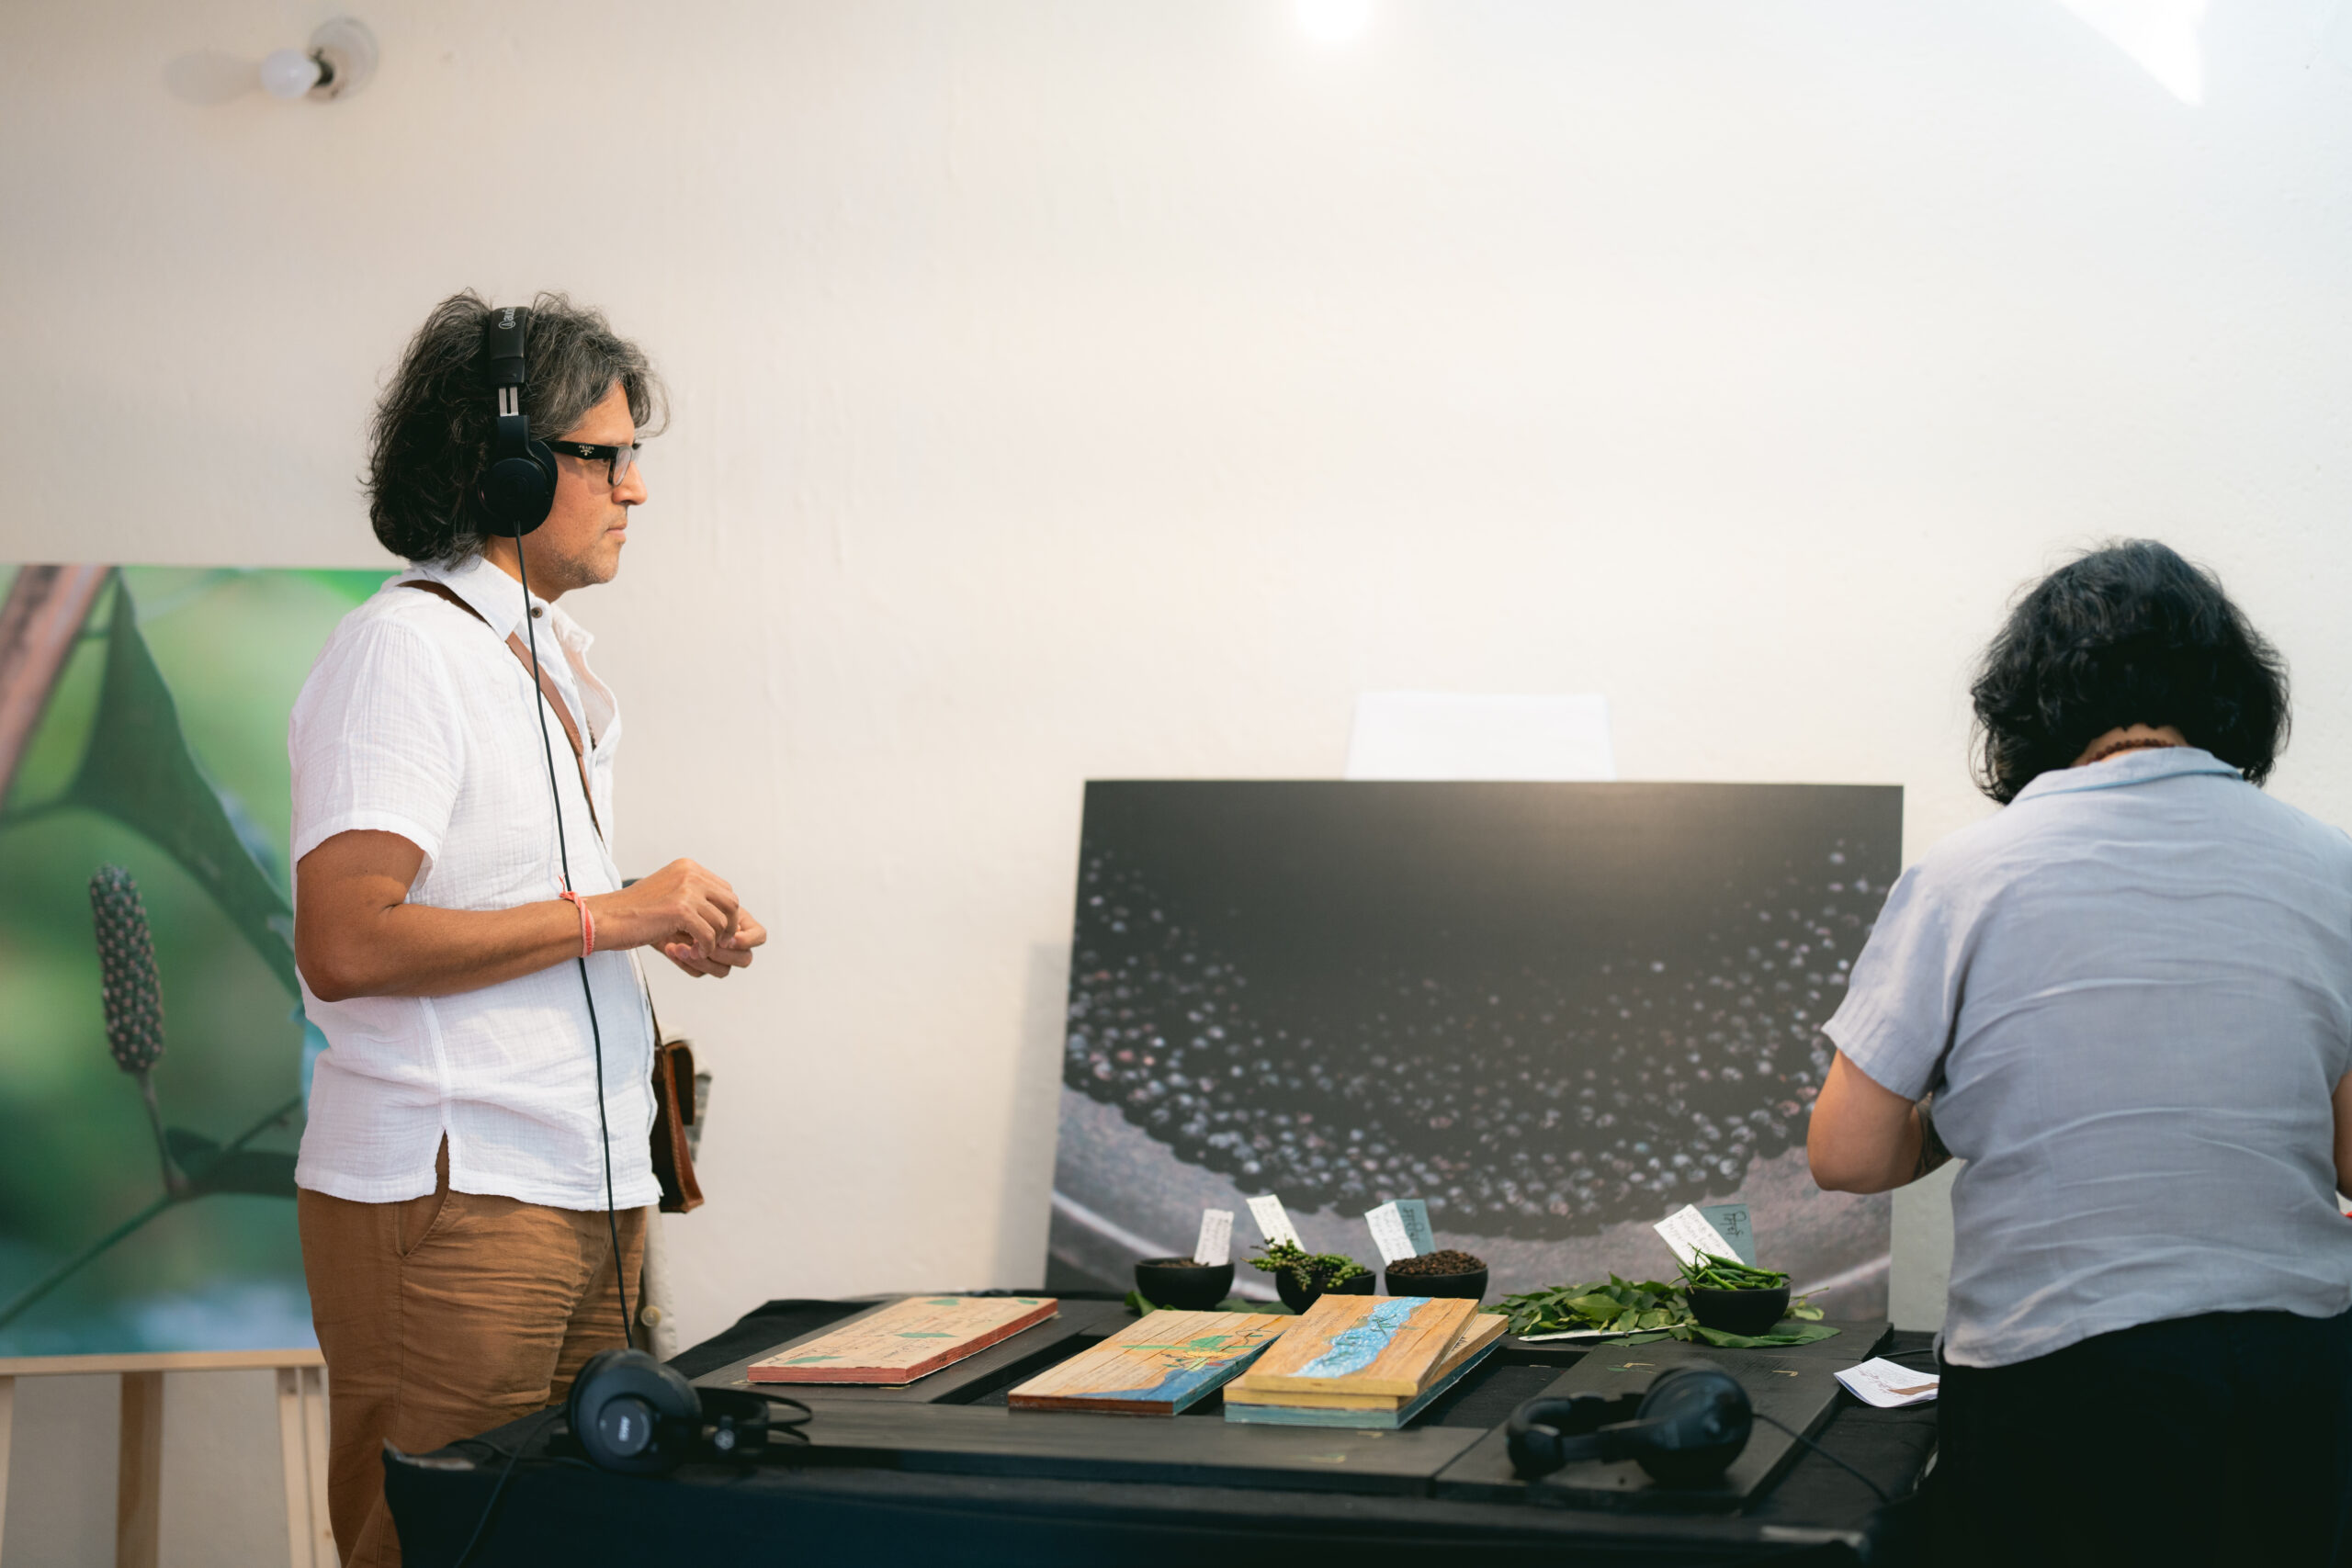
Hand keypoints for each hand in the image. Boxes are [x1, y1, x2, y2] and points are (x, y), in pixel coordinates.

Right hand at [587, 860, 741, 963]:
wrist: (605, 918)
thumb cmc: (633, 911)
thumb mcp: (667, 892)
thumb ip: (692, 894)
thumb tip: (724, 909)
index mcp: (688, 867)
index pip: (725, 890)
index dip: (725, 914)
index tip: (716, 931)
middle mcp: (690, 874)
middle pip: (730, 902)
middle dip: (728, 926)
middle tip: (716, 943)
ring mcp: (687, 890)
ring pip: (721, 922)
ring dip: (713, 941)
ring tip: (698, 950)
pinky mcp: (681, 910)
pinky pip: (709, 935)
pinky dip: (704, 949)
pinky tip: (692, 953)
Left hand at [663, 907, 765, 978]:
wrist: (654, 911)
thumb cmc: (675, 898)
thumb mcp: (697, 894)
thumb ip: (715, 904)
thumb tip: (730, 925)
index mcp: (739, 921)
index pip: (759, 935)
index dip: (748, 940)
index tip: (727, 939)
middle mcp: (732, 941)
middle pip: (744, 958)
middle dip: (722, 954)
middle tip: (700, 943)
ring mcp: (717, 956)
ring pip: (723, 970)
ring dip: (701, 960)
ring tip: (678, 947)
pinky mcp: (700, 965)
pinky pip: (700, 973)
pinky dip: (684, 962)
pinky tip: (670, 948)